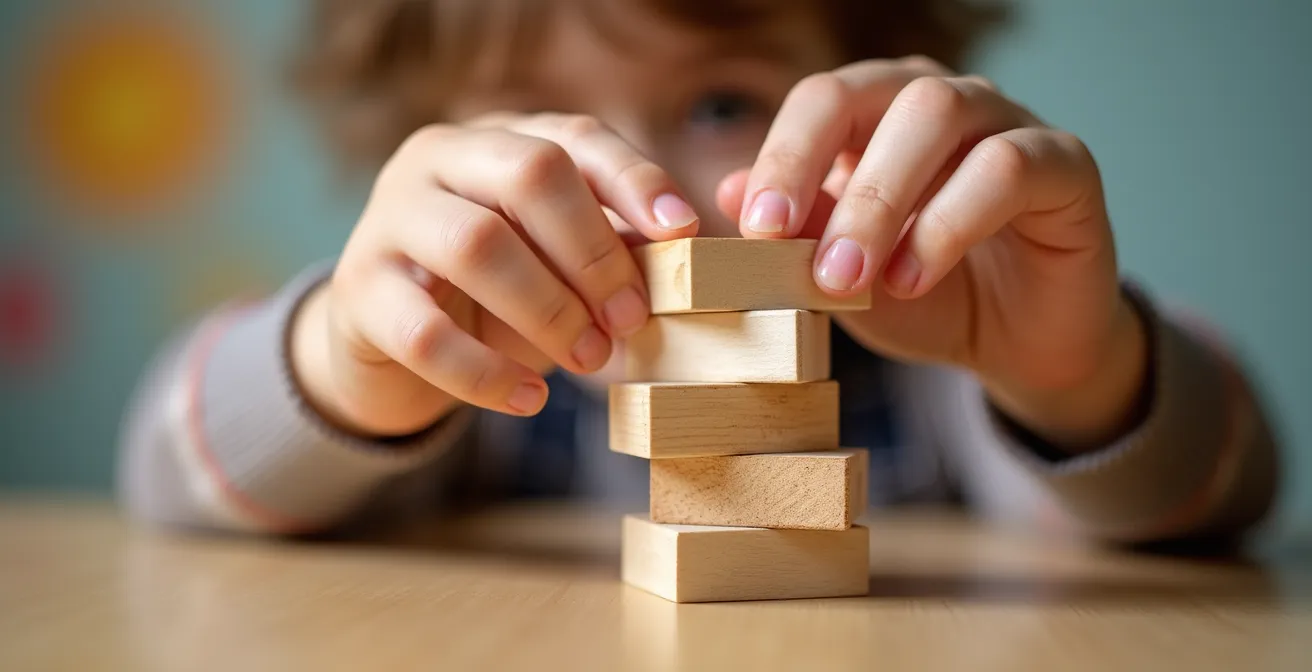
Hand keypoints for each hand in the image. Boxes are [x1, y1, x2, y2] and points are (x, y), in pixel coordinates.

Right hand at [292, 114, 699, 436]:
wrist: (386, 340)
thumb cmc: (494, 293)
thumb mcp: (553, 260)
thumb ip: (610, 248)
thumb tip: (687, 257)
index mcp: (497, 139)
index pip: (574, 139)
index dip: (633, 179)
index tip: (682, 231)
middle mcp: (437, 159)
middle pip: (529, 173)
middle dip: (593, 250)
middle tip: (631, 317)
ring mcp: (388, 219)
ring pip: (476, 244)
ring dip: (548, 309)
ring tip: (589, 358)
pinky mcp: (359, 290)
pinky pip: (424, 332)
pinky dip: (484, 373)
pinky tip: (528, 399)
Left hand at [719, 57, 1146, 447]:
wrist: (1014, 345)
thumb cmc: (925, 297)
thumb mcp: (844, 275)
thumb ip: (798, 232)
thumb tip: (727, 189)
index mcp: (880, 114)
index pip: (821, 102)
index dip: (782, 156)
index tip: (752, 227)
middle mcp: (943, 100)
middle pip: (871, 93)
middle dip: (817, 174)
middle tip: (784, 252)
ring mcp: (1008, 122)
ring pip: (938, 113)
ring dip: (879, 199)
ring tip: (847, 280)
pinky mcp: (1065, 165)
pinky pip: (1007, 167)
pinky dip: (948, 224)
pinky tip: (913, 279)